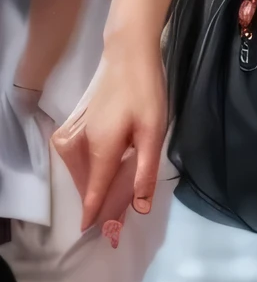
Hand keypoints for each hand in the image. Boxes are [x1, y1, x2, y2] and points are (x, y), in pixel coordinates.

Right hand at [52, 44, 167, 231]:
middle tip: (117, 211)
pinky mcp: (78, 121)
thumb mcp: (154, 130)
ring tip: (113, 190)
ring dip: (94, 182)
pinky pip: (78, 155)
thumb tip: (140, 206)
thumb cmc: (145, 89)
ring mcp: (77, 131)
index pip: (94, 189)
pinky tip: (104, 165)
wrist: (128, 51)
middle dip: (99, 198)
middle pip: (87, 181)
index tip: (91, 230)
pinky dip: (88, 167)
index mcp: (101, 148)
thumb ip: (146, 169)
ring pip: (81, 169)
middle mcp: (83, 143)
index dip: (94, 211)